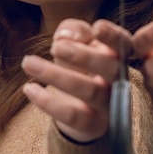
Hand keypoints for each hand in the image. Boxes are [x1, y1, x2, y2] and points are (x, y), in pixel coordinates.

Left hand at [22, 19, 127, 142]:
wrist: (80, 111)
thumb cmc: (79, 67)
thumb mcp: (76, 42)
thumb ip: (74, 30)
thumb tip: (66, 37)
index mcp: (117, 56)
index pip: (124, 44)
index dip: (113, 36)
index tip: (96, 28)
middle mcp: (119, 80)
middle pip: (112, 68)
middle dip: (84, 56)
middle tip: (56, 48)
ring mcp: (108, 105)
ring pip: (91, 91)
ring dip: (58, 76)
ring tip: (28, 63)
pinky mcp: (93, 125)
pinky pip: (73, 114)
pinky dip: (48, 102)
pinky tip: (29, 88)